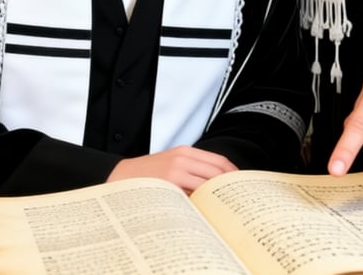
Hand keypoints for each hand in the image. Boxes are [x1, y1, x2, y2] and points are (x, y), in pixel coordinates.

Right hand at [108, 146, 237, 193]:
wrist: (121, 177)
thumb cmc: (148, 173)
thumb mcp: (172, 162)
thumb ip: (193, 168)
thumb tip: (218, 183)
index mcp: (186, 152)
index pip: (218, 161)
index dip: (233, 172)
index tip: (241, 183)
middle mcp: (182, 159)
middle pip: (216, 172)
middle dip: (228, 185)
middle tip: (239, 197)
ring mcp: (175, 172)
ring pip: (206, 185)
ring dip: (216, 196)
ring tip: (226, 206)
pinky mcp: (168, 186)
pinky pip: (191, 196)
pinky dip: (201, 203)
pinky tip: (205, 211)